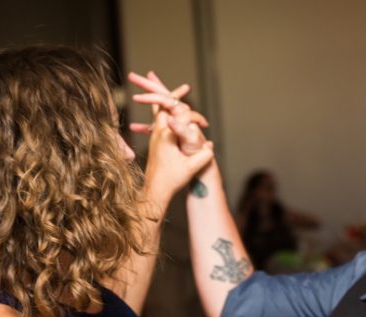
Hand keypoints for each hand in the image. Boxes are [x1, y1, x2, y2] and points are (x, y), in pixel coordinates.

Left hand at [128, 71, 213, 199]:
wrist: (155, 191)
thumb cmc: (172, 180)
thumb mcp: (190, 168)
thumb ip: (202, 156)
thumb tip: (210, 146)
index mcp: (165, 134)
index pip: (169, 109)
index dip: (176, 98)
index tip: (185, 89)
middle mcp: (158, 133)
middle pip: (159, 106)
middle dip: (162, 90)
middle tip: (155, 75)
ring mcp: (155, 138)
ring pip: (157, 113)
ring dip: (161, 100)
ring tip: (158, 87)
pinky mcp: (156, 143)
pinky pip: (158, 122)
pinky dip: (163, 113)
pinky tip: (168, 113)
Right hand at [128, 71, 208, 153]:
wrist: (202, 168)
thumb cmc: (199, 155)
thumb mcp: (191, 142)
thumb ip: (183, 130)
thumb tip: (170, 120)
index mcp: (182, 116)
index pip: (166, 99)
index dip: (152, 96)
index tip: (136, 98)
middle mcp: (178, 117)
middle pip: (161, 96)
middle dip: (147, 85)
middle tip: (132, 76)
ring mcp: (173, 125)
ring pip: (157, 108)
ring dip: (146, 99)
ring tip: (134, 90)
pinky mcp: (170, 136)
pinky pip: (155, 128)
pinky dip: (144, 126)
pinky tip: (133, 127)